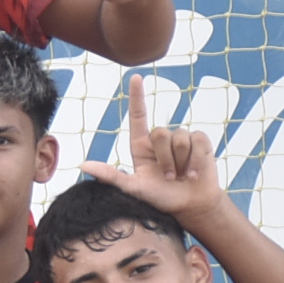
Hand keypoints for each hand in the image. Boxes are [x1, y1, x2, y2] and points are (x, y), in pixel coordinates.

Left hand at [78, 73, 225, 223]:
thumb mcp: (134, 188)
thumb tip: (83, 166)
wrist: (190, 205)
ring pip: (179, 138)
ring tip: (182, 176)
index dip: (137, 95)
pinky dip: (195, 160)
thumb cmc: (160, 197)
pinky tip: (195, 173)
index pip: (138, 115)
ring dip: (181, 162)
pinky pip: (197, 141)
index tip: (136, 77)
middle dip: (165, 159)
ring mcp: (181, 138)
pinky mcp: (200, 141)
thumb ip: (110, 176)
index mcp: (141, 145)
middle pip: (160, 132)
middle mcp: (161, 138)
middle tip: (168, 177)